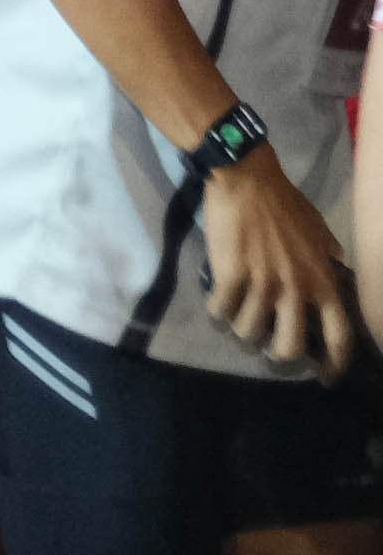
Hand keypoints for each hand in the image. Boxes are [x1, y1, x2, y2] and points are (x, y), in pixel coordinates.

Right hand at [201, 151, 360, 373]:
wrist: (246, 178)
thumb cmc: (284, 202)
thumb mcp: (318, 228)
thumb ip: (328, 253)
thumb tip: (336, 264)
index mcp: (323, 280)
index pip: (339, 335)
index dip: (333, 364)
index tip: (323, 376)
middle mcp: (296, 288)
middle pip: (289, 346)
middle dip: (275, 354)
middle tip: (266, 345)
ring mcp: (263, 283)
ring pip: (250, 332)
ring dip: (241, 331)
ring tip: (235, 320)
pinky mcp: (231, 275)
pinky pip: (222, 310)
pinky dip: (217, 313)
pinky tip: (216, 305)